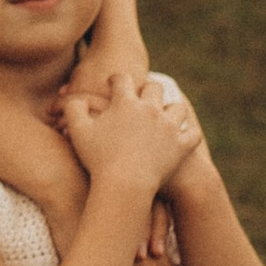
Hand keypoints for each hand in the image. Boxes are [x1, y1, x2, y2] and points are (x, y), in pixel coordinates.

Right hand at [58, 69, 191, 196]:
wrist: (125, 185)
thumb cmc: (98, 159)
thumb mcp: (78, 131)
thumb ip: (73, 109)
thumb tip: (75, 98)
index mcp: (126, 102)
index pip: (122, 79)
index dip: (116, 79)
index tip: (113, 83)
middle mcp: (151, 109)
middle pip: (154, 88)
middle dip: (147, 89)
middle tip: (142, 95)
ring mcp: (169, 127)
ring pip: (177, 107)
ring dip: (171, 109)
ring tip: (166, 114)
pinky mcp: (182, 146)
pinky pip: (192, 134)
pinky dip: (189, 133)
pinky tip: (183, 135)